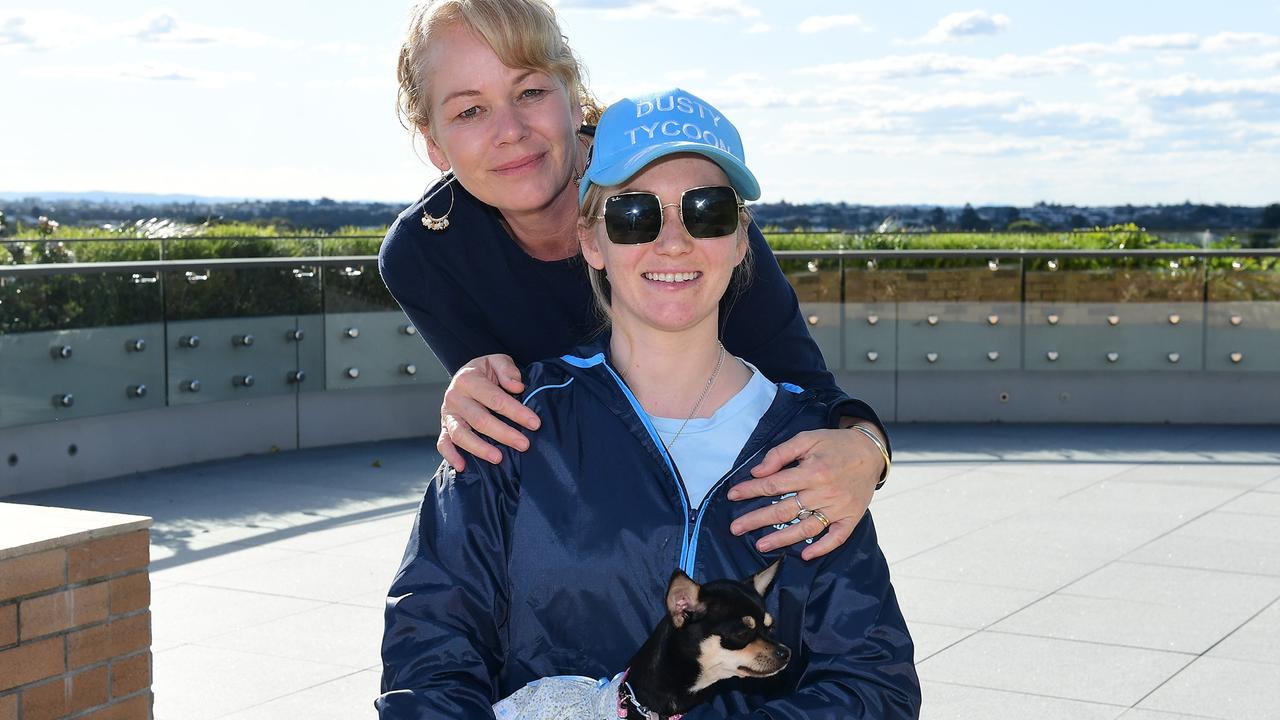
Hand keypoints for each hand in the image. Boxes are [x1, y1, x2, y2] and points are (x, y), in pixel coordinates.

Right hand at [438, 354, 540, 470]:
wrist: (465, 376)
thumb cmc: (485, 372)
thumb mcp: (497, 361)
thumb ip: (507, 370)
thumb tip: (516, 386)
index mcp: (468, 380)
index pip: (495, 399)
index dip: (516, 412)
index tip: (534, 423)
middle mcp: (454, 397)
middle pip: (480, 420)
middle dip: (504, 434)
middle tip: (524, 444)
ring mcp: (448, 414)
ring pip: (461, 435)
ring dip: (480, 448)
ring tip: (498, 458)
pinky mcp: (444, 427)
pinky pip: (443, 443)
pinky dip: (450, 456)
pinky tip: (462, 466)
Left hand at [727, 426, 885, 560]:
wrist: (871, 451)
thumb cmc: (835, 443)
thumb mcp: (807, 438)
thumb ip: (781, 453)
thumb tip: (758, 472)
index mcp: (812, 471)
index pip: (774, 485)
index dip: (751, 490)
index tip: (733, 495)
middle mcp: (824, 492)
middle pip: (784, 510)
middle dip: (757, 519)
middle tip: (735, 528)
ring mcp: (838, 508)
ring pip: (806, 528)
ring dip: (782, 539)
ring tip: (760, 545)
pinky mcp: (851, 518)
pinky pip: (836, 537)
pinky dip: (822, 548)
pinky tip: (805, 555)